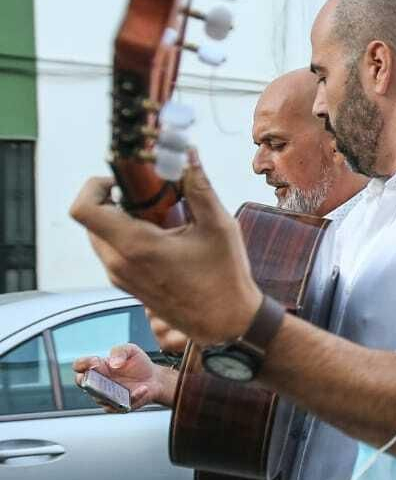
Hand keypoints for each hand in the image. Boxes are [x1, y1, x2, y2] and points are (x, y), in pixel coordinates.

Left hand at [70, 155, 261, 346]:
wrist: (228, 325)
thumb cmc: (225, 279)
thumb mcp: (218, 227)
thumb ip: (199, 187)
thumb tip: (188, 154)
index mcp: (136, 246)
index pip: (84, 208)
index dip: (94, 186)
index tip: (122, 181)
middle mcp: (120, 263)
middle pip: (92, 218)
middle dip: (114, 200)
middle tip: (149, 196)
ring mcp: (121, 277)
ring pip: (101, 236)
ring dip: (121, 220)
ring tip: (160, 220)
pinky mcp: (127, 286)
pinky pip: (112, 253)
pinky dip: (127, 238)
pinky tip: (163, 239)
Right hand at [72, 344, 173, 409]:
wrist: (154, 378)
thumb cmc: (138, 363)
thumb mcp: (130, 350)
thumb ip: (119, 351)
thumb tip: (113, 364)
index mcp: (96, 367)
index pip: (79, 365)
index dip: (82, 364)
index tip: (95, 362)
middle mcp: (97, 382)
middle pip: (82, 384)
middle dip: (87, 381)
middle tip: (99, 379)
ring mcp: (106, 396)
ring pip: (99, 397)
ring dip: (110, 392)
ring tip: (125, 386)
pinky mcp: (118, 406)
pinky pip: (120, 406)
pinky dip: (133, 397)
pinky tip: (143, 389)